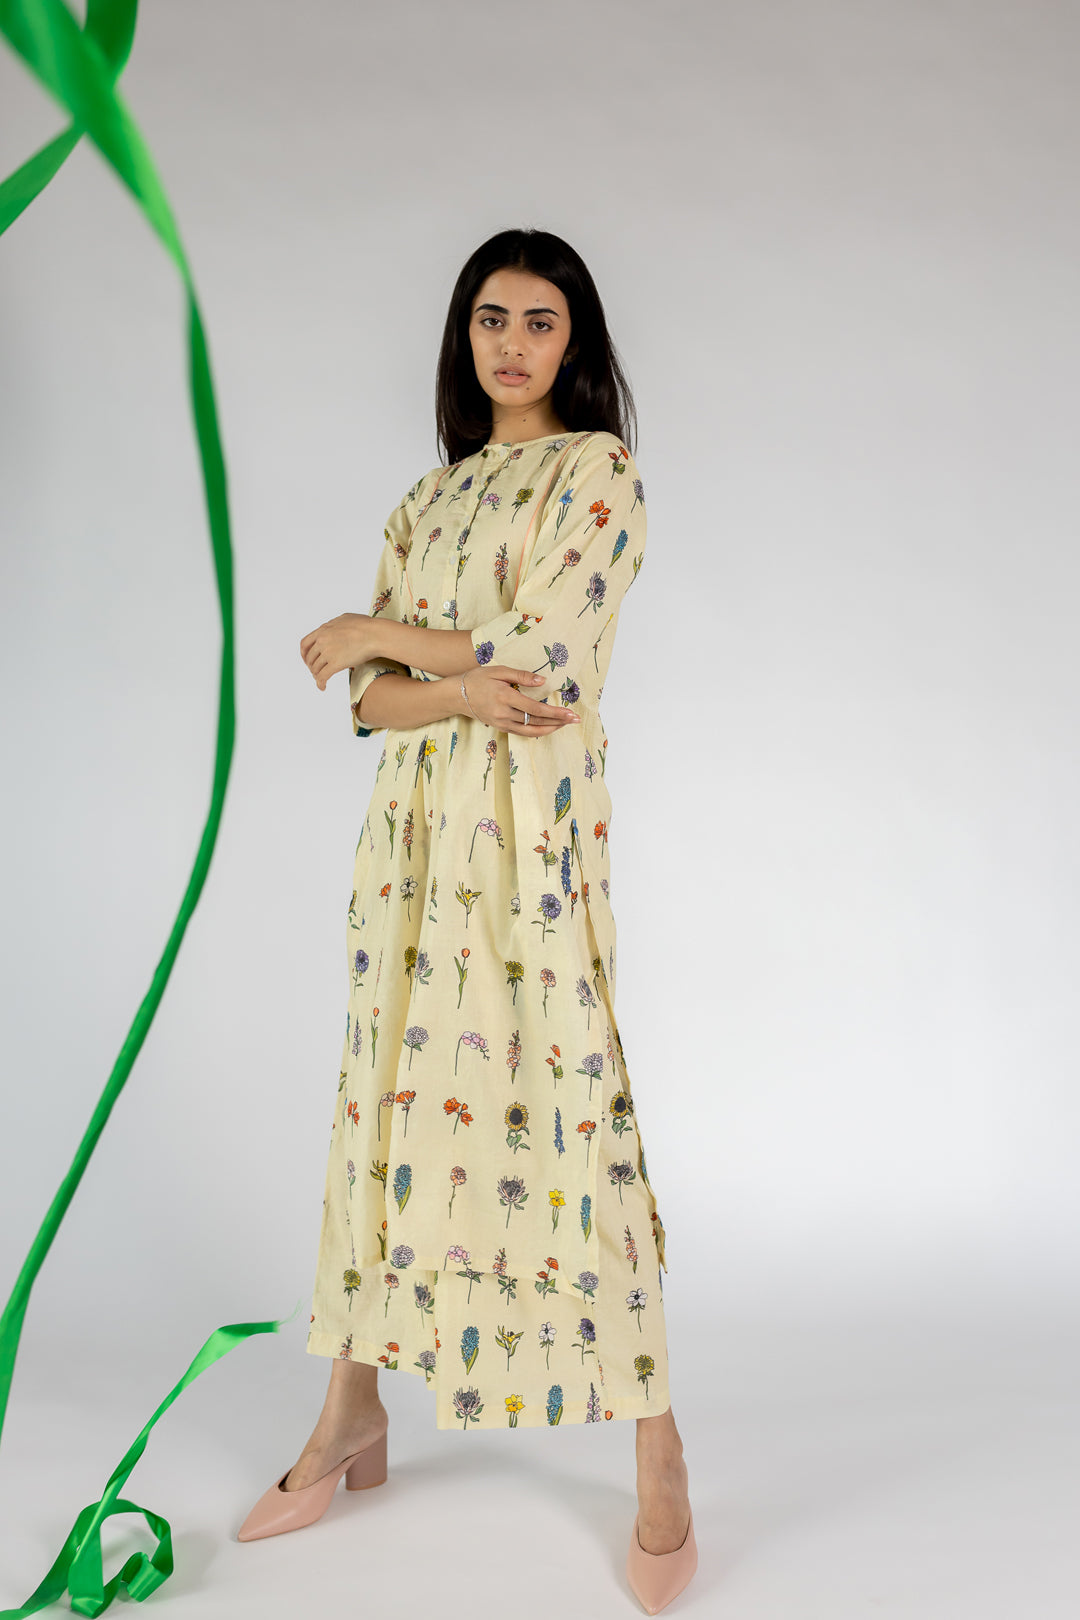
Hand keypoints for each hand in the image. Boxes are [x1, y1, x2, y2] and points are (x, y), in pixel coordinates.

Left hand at [300, 613, 379, 690]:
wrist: (375, 635)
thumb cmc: (367, 626)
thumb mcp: (345, 618)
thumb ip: (335, 625)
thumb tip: (334, 628)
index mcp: (323, 629)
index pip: (305, 643)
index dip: (304, 654)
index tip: (307, 659)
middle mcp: (322, 640)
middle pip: (309, 658)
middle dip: (311, 666)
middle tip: (316, 671)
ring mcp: (328, 652)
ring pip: (315, 668)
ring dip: (316, 675)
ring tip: (321, 679)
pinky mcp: (335, 664)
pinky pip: (322, 677)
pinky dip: (320, 684)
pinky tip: (323, 687)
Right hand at [461, 664, 580, 736]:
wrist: (457, 695)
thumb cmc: (478, 679)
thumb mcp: (498, 671)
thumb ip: (521, 676)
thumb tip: (542, 681)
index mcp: (505, 697)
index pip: (535, 709)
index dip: (554, 712)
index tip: (570, 713)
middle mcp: (504, 714)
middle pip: (536, 722)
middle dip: (558, 721)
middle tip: (575, 719)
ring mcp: (502, 723)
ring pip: (531, 731)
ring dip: (550, 728)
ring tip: (565, 724)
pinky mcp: (501, 727)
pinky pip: (523, 732)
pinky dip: (537, 731)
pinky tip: (549, 727)